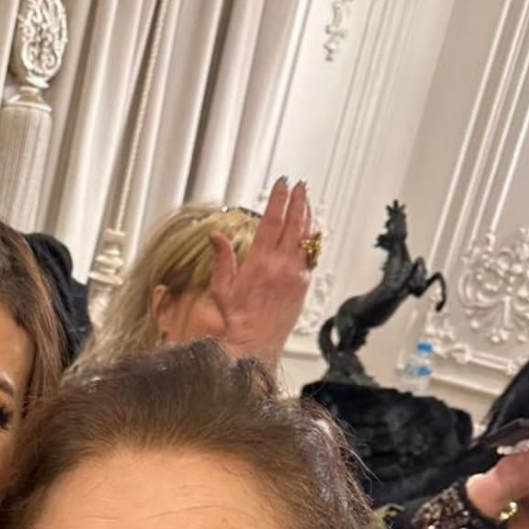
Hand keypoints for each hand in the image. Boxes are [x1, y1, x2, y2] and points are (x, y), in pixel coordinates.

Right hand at [202, 178, 315, 370]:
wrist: (256, 343)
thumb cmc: (237, 319)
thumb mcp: (221, 288)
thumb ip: (222, 258)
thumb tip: (216, 234)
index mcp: (259, 262)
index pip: (272, 221)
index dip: (278, 200)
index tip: (282, 184)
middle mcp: (281, 265)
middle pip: (294, 224)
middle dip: (298, 201)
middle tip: (300, 186)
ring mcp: (296, 274)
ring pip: (306, 237)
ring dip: (307, 215)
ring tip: (307, 200)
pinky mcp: (304, 284)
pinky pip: (311, 255)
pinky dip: (312, 238)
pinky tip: (312, 230)